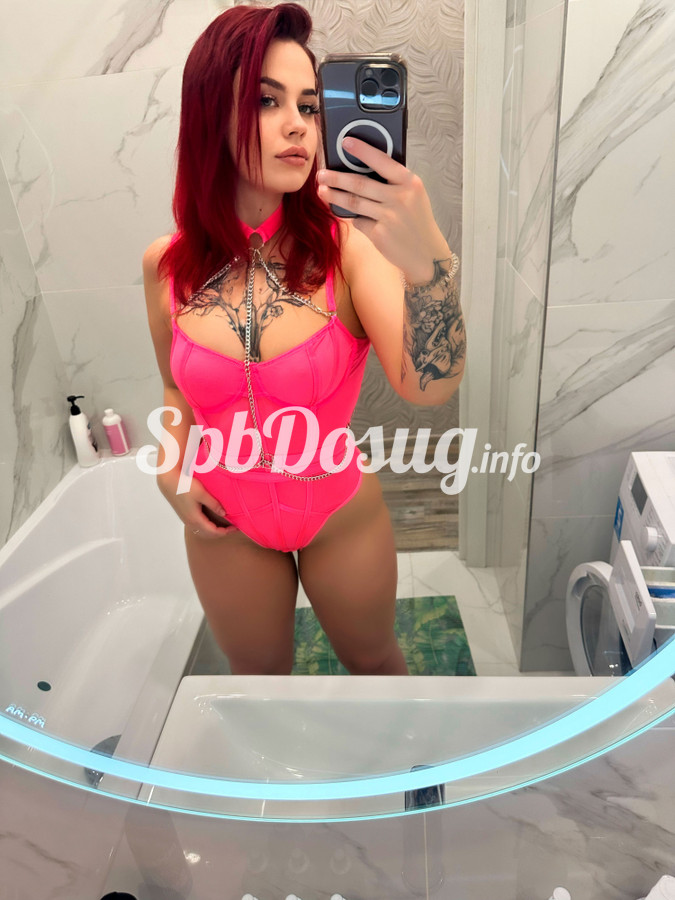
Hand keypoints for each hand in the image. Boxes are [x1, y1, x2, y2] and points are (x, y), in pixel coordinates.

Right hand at [157, 471, 237, 539]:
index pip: (213, 532)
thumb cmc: (185, 486)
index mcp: (195, 519)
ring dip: (214, 531)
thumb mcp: (202, 493)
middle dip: (221, 533)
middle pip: (208, 535)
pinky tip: (212, 521)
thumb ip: (214, 504)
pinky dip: (207, 528)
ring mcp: (186, 520)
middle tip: (232, 528)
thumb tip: (224, 514)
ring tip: (224, 526)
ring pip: (202, 532)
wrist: (169, 482)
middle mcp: (190, 522)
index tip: (235, 528)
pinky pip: (198, 527)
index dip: (226, 532)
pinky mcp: (185, 516)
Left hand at [316, 137, 451, 283]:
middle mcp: (400, 198)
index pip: (382, 161)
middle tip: (321, 174)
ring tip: (322, 191)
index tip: (345, 142)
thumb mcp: (413, 196)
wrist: (426, 254)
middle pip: (360, 183)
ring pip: (353, 202)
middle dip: (337, 178)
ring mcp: (388, 217)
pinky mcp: (379, 234)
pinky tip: (349, 215)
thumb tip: (361, 172)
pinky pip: (359, 221)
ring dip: (334, 196)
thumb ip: (393, 184)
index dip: (362, 150)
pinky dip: (354, 218)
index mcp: (409, 182)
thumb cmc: (416, 222)